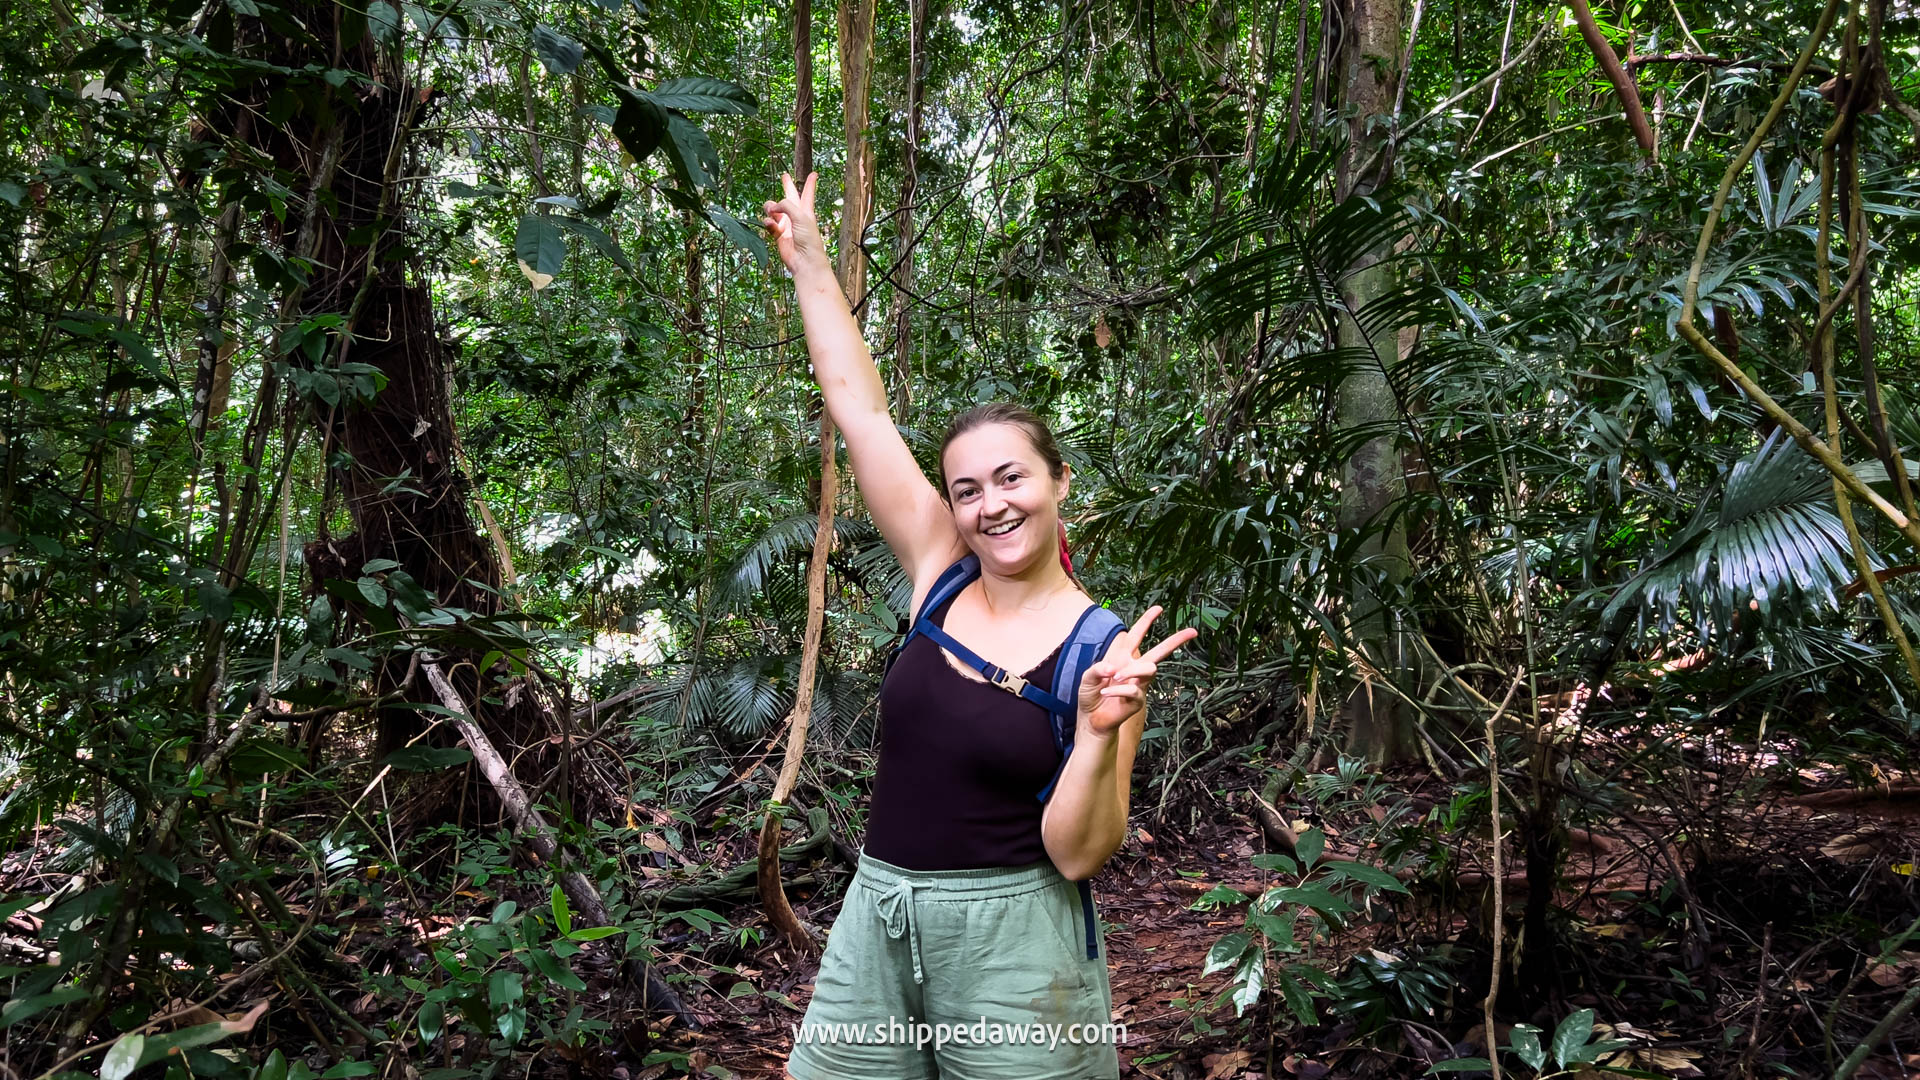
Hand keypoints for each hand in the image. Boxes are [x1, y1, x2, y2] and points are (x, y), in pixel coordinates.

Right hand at [761, 171, 825, 274]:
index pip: (808, 193)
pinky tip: (769, 224)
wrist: (804, 261)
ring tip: (770, 210)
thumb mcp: (801, 216)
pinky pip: (769, 224)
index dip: (811, 183)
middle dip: (787, 186)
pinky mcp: (778, 235)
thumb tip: (771, 207)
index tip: (814, 174)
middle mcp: (796, 216)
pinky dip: (767, 222)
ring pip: (774, 210)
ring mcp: (786, 225)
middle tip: (784, 176)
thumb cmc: (809, 239)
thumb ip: (786, 205)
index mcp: (806, 210)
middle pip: (790, 197)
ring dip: (770, 207)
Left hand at [1077, 606, 1197, 736]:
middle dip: (1176, 640)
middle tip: (1193, 631)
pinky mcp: (1139, 700)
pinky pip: (1133, 689)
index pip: (1136, 635)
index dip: (1146, 621)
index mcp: (1122, 657)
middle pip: (1160, 651)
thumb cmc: (1091, 695)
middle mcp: (1134, 668)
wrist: (1091, 718)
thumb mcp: (1088, 677)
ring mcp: (1139, 684)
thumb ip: (1097, 668)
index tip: (1159, 608)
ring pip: (1149, 668)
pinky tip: (1106, 692)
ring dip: (1130, 671)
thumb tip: (1113, 669)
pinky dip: (1116, 689)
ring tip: (1114, 677)